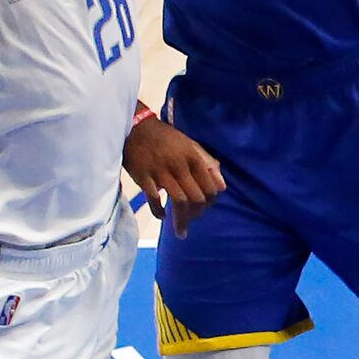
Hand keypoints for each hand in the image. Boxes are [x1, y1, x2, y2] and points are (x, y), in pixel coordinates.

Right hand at [123, 115, 225, 236]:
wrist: (136, 128)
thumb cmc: (166, 138)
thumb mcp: (190, 146)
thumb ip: (208, 164)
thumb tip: (222, 187)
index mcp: (193, 157)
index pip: (210, 188)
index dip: (210, 202)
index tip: (204, 209)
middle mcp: (179, 165)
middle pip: (196, 198)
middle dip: (196, 214)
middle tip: (192, 219)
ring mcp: (160, 172)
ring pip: (179, 202)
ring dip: (181, 220)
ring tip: (181, 230)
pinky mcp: (143, 177)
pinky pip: (154, 200)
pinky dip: (159, 211)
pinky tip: (162, 216)